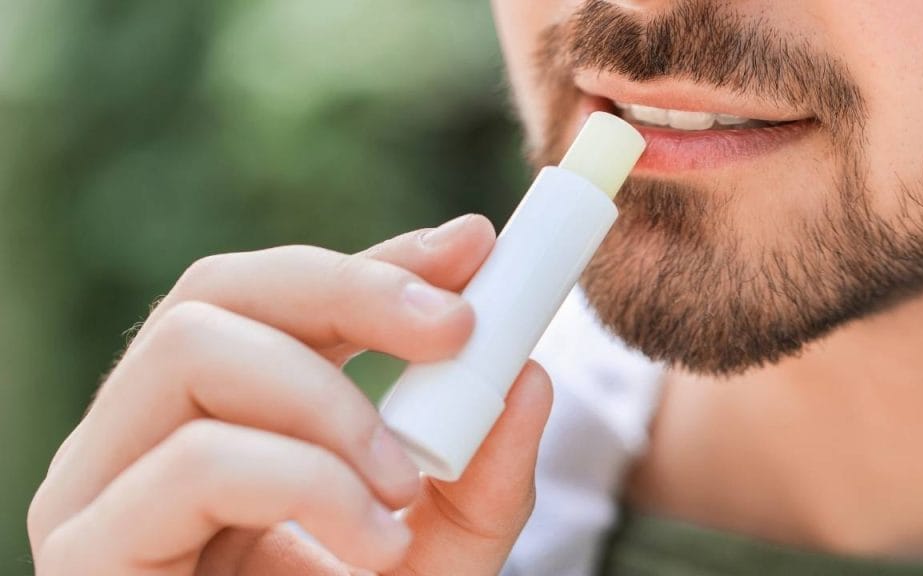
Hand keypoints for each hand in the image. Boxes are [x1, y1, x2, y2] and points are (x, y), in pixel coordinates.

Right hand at [28, 214, 552, 574]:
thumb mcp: (441, 559)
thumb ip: (485, 478)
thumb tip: (528, 376)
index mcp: (222, 421)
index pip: (280, 299)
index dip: (375, 259)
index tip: (474, 245)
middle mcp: (147, 437)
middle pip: (218, 289)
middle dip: (352, 289)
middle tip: (459, 328)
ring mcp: (102, 487)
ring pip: (194, 347)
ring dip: (331, 401)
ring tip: (405, 486)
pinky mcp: (87, 550)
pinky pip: (195, 459)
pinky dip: (303, 479)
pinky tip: (368, 538)